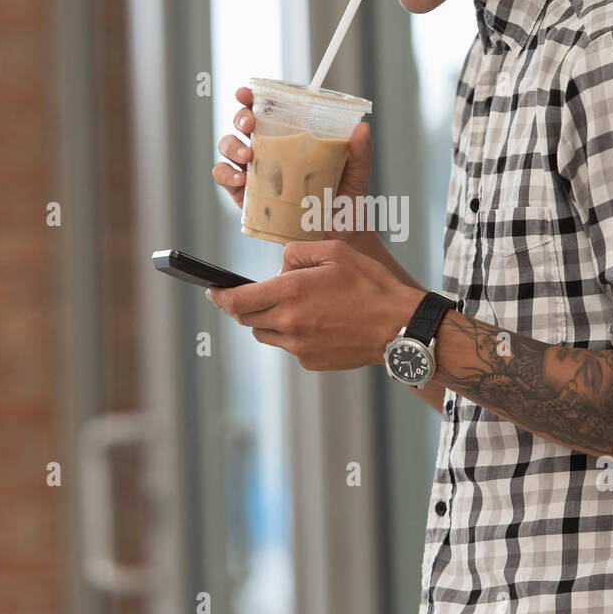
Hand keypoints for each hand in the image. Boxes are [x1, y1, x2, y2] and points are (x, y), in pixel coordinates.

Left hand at [206, 238, 421, 370]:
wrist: (399, 327)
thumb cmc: (370, 284)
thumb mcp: (334, 252)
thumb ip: (297, 253)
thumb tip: (278, 268)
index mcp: (291, 292)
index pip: (237, 301)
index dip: (220, 296)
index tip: (213, 292)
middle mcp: (289, 322)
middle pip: (246, 319)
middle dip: (244, 306)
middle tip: (252, 295)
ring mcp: (299, 347)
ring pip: (265, 334)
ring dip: (267, 321)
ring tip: (292, 307)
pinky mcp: (311, 362)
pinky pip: (289, 347)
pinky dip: (292, 335)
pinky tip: (316, 323)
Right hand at [212, 85, 373, 219]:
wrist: (337, 236)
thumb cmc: (343, 200)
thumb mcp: (355, 172)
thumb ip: (359, 151)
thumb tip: (362, 128)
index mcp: (289, 136)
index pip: (265, 109)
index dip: (250, 97)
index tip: (246, 93)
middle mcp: (267, 149)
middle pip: (241, 124)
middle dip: (240, 117)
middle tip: (250, 125)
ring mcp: (254, 171)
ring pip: (228, 147)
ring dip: (231, 145)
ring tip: (247, 155)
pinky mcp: (245, 195)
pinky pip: (225, 178)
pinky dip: (227, 174)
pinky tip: (241, 179)